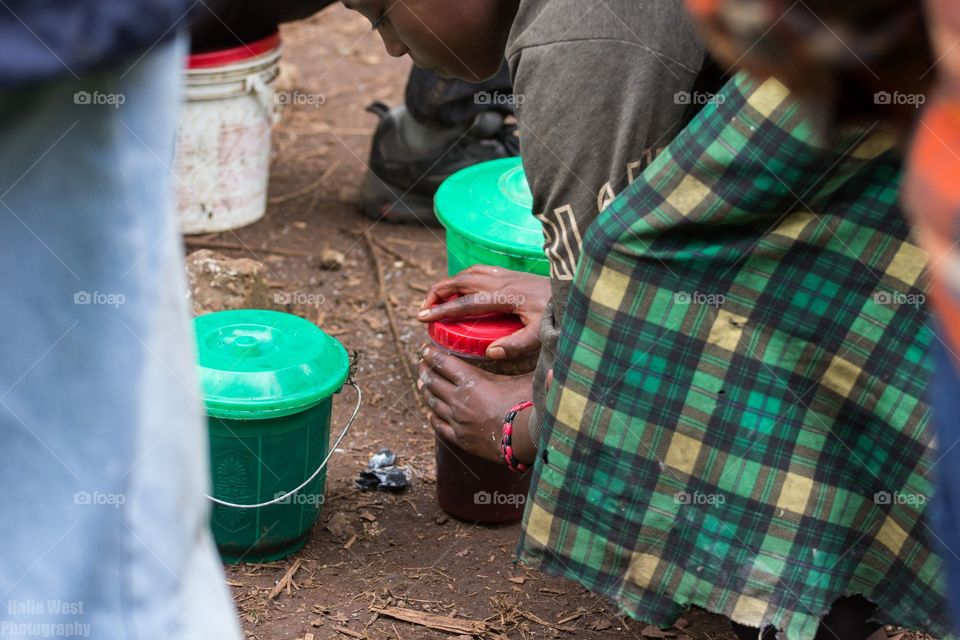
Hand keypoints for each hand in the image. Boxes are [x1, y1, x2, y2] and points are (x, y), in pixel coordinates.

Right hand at [417, 265, 549, 359]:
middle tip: (423, 309)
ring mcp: (507, 275)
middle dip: (437, 292)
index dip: (441, 310)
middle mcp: (503, 281)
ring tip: (437, 298)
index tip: (421, 317)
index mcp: (505, 296)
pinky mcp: (512, 275)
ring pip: (469, 272)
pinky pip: (481, 270)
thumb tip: (490, 352)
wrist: (577, 292)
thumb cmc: (559, 316)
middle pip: (460, 280)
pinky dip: (465, 277)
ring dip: (449, 283)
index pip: (466, 302)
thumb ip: (517, 344)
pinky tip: (463, 287)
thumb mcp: (541, 335)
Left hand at [419, 345, 535, 463]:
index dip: (431, 354)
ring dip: (426, 391)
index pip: (443, 363)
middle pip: (433, 381)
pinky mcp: (460, 438)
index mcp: (471, 381)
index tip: (425, 349)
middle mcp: (458, 399)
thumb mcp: (525, 378)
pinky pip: (439, 426)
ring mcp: (457, 420)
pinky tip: (430, 413)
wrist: (524, 440)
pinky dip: (433, 416)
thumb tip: (535, 350)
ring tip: (422, 383)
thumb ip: (525, 363)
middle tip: (422, 364)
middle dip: (425, 370)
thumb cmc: (527, 406)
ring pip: (433, 402)